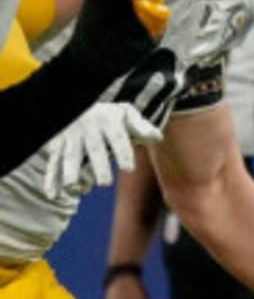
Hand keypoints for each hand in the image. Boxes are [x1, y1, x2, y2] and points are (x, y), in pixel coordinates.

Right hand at [42, 103, 161, 199]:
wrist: (78, 104)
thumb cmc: (108, 114)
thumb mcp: (125, 113)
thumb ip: (141, 126)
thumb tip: (157, 137)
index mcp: (109, 121)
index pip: (118, 137)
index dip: (123, 152)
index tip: (129, 169)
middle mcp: (89, 128)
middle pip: (94, 148)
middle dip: (98, 166)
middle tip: (105, 183)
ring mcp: (71, 136)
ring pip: (71, 155)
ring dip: (71, 171)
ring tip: (75, 187)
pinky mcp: (57, 144)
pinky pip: (53, 162)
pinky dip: (51, 178)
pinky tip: (54, 194)